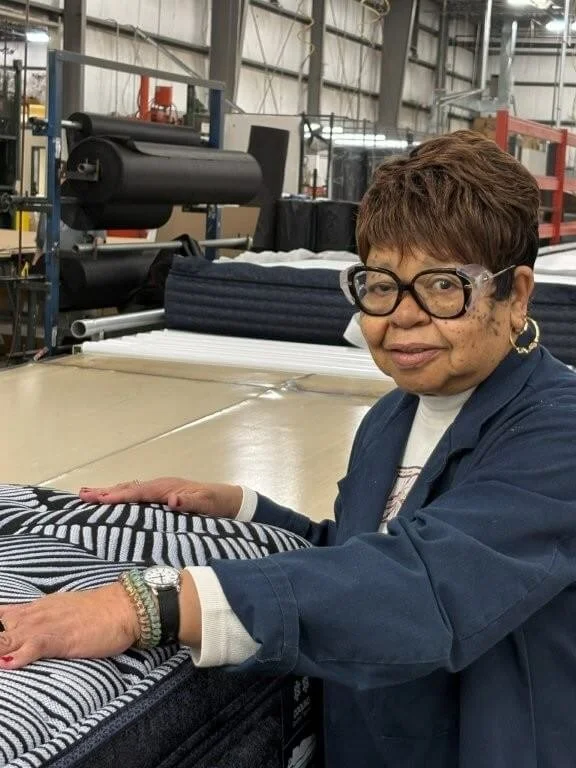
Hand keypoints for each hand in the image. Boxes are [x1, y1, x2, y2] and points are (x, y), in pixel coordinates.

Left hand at [0, 583, 138, 668]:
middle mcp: (34, 615)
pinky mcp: (59, 638)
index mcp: (34, 608)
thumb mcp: (62, 611)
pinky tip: (8, 663)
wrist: (124, 607)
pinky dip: (16, 655)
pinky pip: (32, 646)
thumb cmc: (97, 613)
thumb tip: (22, 639)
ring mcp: (44, 626)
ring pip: (5, 637)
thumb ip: (40, 621)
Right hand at [79, 478, 242, 518]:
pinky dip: (119, 494)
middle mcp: (160, 486)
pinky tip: (109, 499)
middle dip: (105, 492)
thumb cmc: (216, 503)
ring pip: (129, 489)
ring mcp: (159, 490)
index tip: (100, 500)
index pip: (138, 492)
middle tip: (82, 495)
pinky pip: (135, 494)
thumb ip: (191, 502)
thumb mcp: (207, 504)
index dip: (119, 496)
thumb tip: (172, 500)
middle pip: (128, 488)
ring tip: (86, 494)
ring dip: (109, 491)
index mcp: (167, 488)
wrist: (226, 499)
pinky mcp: (160, 495)